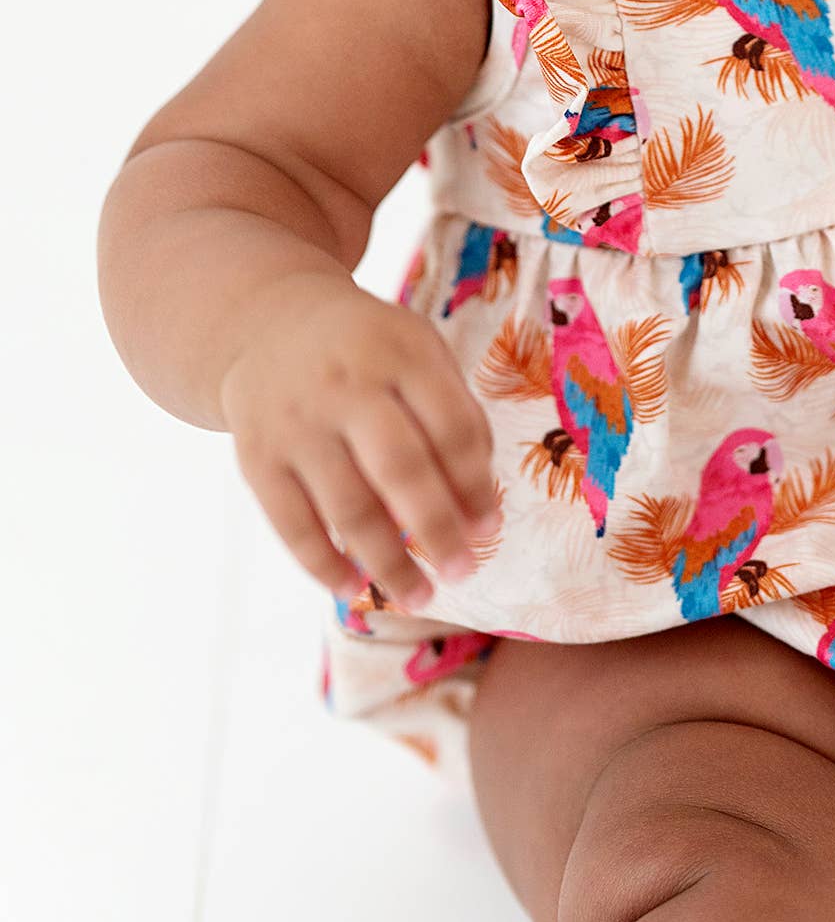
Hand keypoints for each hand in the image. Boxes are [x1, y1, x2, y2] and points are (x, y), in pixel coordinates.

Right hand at [219, 271, 500, 608]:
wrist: (267, 324)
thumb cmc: (367, 350)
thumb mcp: (416, 351)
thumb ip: (452, 413)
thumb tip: (476, 505)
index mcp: (401, 351)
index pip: (450, 426)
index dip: (474, 484)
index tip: (489, 529)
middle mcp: (347, 384)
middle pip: (401, 469)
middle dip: (437, 529)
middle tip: (463, 571)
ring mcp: (298, 423)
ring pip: (349, 507)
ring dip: (389, 562)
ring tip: (420, 597)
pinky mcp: (257, 457)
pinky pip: (293, 524)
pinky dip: (325, 565)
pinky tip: (355, 589)